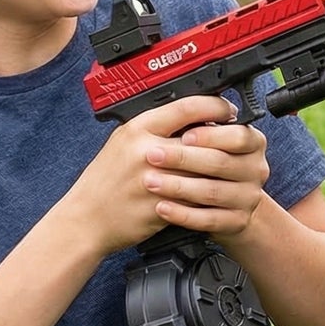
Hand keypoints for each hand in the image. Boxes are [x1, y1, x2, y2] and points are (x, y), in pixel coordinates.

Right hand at [68, 96, 269, 254]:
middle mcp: (147, 151)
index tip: (227, 109)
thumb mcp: (125, 140)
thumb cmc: (105, 179)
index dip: (214, 106)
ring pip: (204, 169)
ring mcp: (155, 181)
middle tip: (239, 136)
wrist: (85, 219)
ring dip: (222, 166)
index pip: (187, 107)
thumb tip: (196, 115)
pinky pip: (196, 197)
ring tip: (232, 163)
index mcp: (139, 128)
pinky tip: (217, 189)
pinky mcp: (161, 207)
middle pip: (202, 139)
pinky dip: (209, 193)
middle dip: (226, 137)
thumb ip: (156, 127)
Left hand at [141, 112, 270, 245]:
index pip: (238, 136)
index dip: (211, 135)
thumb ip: (204, 125)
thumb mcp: (213, 142)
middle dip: (183, 158)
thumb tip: (180, 106)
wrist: (227, 206)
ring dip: (178, 186)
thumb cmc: (212, 167)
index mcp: (253, 143)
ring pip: (212, 192)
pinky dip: (182, 213)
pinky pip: (208, 219)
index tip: (184, 135)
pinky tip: (162, 207)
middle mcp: (256, 169)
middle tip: (153, 155)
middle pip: (221, 163)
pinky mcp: (236, 222)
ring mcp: (248, 197)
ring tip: (150, 182)